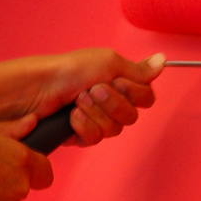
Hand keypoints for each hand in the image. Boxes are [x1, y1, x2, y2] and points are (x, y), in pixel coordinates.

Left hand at [0, 49, 165, 147]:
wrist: (38, 88)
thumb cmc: (69, 70)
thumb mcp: (108, 62)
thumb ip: (139, 70)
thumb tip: (163, 61)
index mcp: (118, 82)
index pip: (145, 98)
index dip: (134, 93)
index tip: (117, 81)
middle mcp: (109, 102)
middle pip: (131, 117)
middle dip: (112, 102)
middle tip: (93, 89)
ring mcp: (95, 120)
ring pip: (114, 130)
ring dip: (95, 113)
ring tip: (77, 101)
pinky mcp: (80, 136)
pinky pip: (95, 139)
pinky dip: (84, 126)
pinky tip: (71, 117)